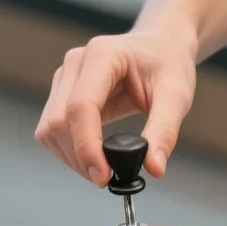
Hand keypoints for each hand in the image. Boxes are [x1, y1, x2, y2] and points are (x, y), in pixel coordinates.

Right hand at [34, 29, 197, 183]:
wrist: (160, 47)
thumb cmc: (168, 63)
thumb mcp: (176, 95)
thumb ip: (165, 131)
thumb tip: (154, 168)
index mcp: (103, 55)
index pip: (81, 106)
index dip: (87, 146)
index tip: (103, 176)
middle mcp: (75, 64)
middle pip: (58, 121)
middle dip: (79, 157)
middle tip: (107, 178)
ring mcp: (64, 78)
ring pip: (49, 129)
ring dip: (71, 157)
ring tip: (102, 168)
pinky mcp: (61, 94)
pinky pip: (52, 130)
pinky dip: (68, 151)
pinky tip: (93, 156)